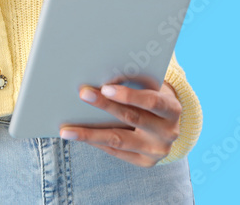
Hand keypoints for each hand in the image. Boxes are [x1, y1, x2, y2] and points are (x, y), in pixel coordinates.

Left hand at [59, 81, 181, 166]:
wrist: (169, 124)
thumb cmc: (154, 95)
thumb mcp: (153, 86)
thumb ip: (135, 81)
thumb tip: (101, 75)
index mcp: (173, 109)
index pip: (152, 102)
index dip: (129, 95)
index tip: (106, 87)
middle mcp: (168, 133)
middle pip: (132, 118)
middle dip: (105, 106)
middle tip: (83, 94)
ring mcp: (156, 151)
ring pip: (118, 140)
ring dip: (90, 134)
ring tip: (66, 130)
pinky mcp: (145, 162)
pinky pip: (116, 151)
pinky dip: (96, 142)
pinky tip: (78, 135)